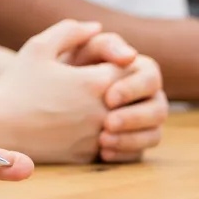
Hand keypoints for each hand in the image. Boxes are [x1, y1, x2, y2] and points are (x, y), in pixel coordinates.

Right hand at [0, 20, 133, 164]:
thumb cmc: (16, 84)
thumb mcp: (38, 47)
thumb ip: (70, 31)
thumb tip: (97, 27)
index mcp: (95, 82)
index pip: (134, 69)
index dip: (125, 64)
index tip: (112, 64)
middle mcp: (103, 111)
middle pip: (140, 100)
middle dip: (133, 92)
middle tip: (120, 88)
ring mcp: (97, 137)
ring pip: (133, 127)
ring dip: (128, 117)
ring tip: (113, 109)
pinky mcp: (88, 156)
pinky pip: (118, 149)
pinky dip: (117, 139)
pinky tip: (100, 129)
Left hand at [65, 30, 168, 162]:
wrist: (39, 99)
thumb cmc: (57, 69)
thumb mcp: (68, 50)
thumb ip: (98, 43)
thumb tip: (129, 55)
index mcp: (134, 70)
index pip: (150, 76)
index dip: (133, 88)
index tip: (108, 98)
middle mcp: (144, 97)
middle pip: (159, 108)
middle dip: (135, 117)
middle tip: (107, 123)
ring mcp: (140, 123)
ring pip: (154, 135)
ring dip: (131, 138)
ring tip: (103, 140)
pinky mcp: (131, 144)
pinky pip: (139, 155)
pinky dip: (124, 154)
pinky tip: (103, 153)